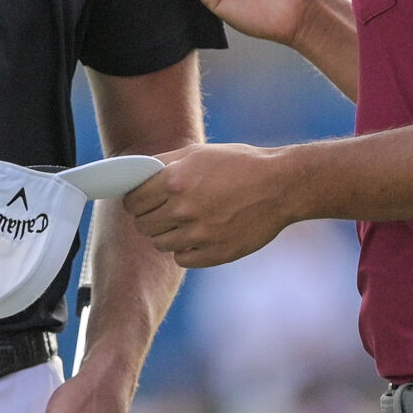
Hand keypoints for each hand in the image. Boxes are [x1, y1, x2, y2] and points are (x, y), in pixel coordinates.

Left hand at [123, 143, 291, 267]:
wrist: (281, 186)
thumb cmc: (239, 164)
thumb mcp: (198, 153)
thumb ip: (163, 164)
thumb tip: (135, 176)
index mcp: (174, 180)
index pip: (132, 202)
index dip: (135, 201)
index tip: (143, 202)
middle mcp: (183, 209)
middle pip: (143, 225)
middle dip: (149, 218)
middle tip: (164, 212)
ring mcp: (199, 234)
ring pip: (160, 244)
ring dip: (167, 235)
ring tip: (185, 222)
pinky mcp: (215, 253)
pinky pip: (181, 259)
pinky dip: (186, 250)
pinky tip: (200, 235)